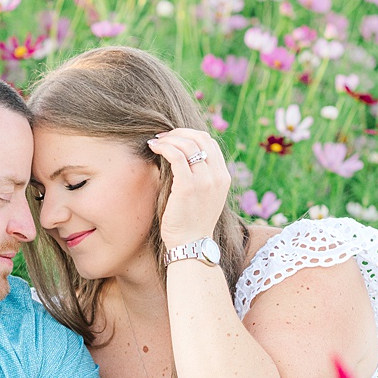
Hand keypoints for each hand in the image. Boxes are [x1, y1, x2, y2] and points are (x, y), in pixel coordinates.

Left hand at [147, 127, 232, 249]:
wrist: (191, 245)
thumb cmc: (191, 223)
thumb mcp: (203, 197)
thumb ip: (200, 177)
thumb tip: (181, 158)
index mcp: (223, 176)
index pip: (209, 142)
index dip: (190, 134)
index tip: (173, 137)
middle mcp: (218, 176)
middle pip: (201, 138)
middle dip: (179, 132)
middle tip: (162, 136)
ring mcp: (205, 181)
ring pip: (188, 145)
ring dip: (169, 138)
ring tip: (155, 142)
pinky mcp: (188, 187)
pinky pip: (177, 157)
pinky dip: (164, 147)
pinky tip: (154, 148)